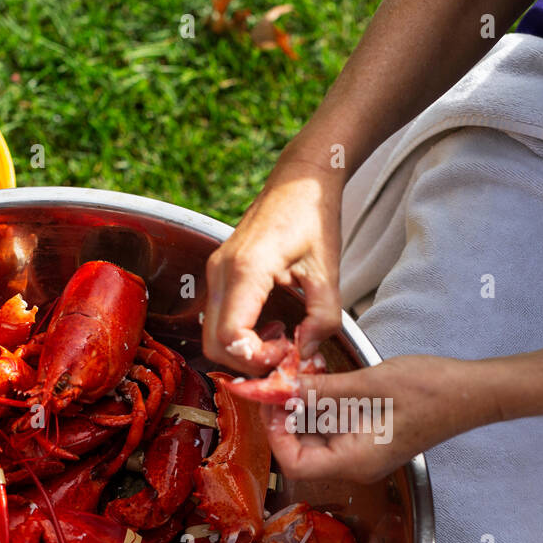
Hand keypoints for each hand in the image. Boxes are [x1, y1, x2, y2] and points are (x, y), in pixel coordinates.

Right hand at [204, 155, 343, 373]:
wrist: (299, 180)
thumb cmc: (313, 216)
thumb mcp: (328, 271)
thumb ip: (323, 318)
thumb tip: (306, 353)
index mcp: (246, 269)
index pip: (230, 338)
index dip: (257, 359)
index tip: (288, 353)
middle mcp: (222, 271)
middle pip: (214, 345)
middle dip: (249, 362)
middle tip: (286, 355)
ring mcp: (216, 272)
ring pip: (213, 335)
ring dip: (246, 350)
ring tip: (284, 339)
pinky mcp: (220, 273)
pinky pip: (220, 319)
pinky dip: (242, 335)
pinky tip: (274, 325)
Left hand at [262, 355, 490, 483]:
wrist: (473, 392)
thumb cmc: (430, 392)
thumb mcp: (369, 386)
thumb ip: (322, 390)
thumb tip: (281, 389)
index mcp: (355, 460)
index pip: (296, 463)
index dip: (275, 434)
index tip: (269, 401)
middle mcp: (357, 462)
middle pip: (303, 449)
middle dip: (287, 415)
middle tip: (279, 380)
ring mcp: (365, 449)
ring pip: (318, 434)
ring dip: (305, 406)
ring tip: (301, 373)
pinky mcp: (372, 434)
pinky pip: (337, 425)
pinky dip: (324, 403)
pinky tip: (323, 377)